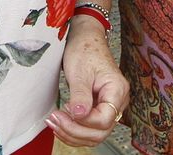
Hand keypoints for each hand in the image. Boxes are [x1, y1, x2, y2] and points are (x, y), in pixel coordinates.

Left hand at [48, 18, 127, 146]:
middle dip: (76, 131)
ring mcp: (110, 106)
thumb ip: (80, 95)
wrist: (86, 39)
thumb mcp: (80, 71)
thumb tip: (79, 116)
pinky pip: (90, 127)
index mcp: (117, 90)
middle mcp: (118, 101)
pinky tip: (61, 124)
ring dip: (73, 134)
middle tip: (55, 120)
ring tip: (54, 123)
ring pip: (95, 133)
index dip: (84, 121)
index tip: (64, 111)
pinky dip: (75, 130)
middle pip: (101, 131)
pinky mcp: (100, 108)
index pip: (104, 119)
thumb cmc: (85, 49)